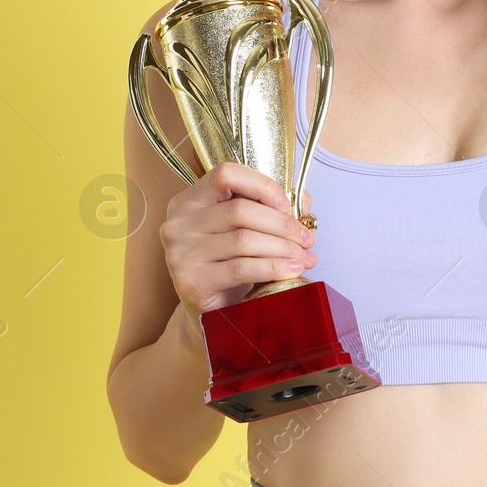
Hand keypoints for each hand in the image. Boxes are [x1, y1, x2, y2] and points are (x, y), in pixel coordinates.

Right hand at [158, 161, 315, 323]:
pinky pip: (241, 268)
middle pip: (240, 211)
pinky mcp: (191, 281)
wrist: (210, 311)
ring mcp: (181, 253)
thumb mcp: (247, 230)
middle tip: (308, 239)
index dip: (261, 185)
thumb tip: (303, 201)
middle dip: (283, 225)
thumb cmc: (230, 263)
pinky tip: (291, 270)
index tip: (287, 205)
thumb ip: (270, 208)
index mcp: (190, 200)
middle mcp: (179, 223)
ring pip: (243, 240)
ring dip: (283, 248)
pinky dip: (273, 267)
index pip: (225, 175)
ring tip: (305, 257)